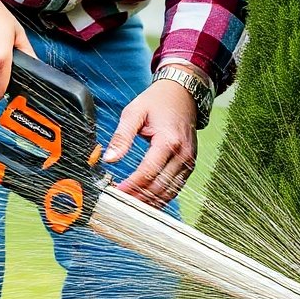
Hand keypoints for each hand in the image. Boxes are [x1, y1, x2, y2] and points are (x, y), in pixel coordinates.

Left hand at [107, 77, 198, 206]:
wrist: (183, 94)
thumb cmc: (158, 101)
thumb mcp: (134, 113)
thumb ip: (121, 137)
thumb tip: (109, 159)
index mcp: (168, 141)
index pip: (148, 173)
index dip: (131, 186)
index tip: (116, 191)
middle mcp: (182, 154)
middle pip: (158, 187)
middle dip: (138, 197)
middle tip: (120, 202)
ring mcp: (188, 161)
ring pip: (169, 192)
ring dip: (149, 201)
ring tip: (130, 204)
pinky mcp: (189, 165)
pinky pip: (176, 187)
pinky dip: (161, 197)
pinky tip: (147, 200)